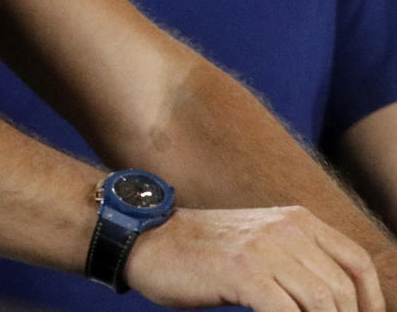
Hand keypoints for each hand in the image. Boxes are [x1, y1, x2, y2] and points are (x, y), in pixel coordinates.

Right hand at [125, 206, 383, 311]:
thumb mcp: (260, 246)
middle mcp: (286, 228)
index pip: (357, 262)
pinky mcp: (244, 271)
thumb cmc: (205, 255)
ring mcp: (265, 248)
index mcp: (296, 220)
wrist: (152, 240)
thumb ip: (297, 263)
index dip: (372, 302)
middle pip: (342, 290)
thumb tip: (333, 301)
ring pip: (322, 303)